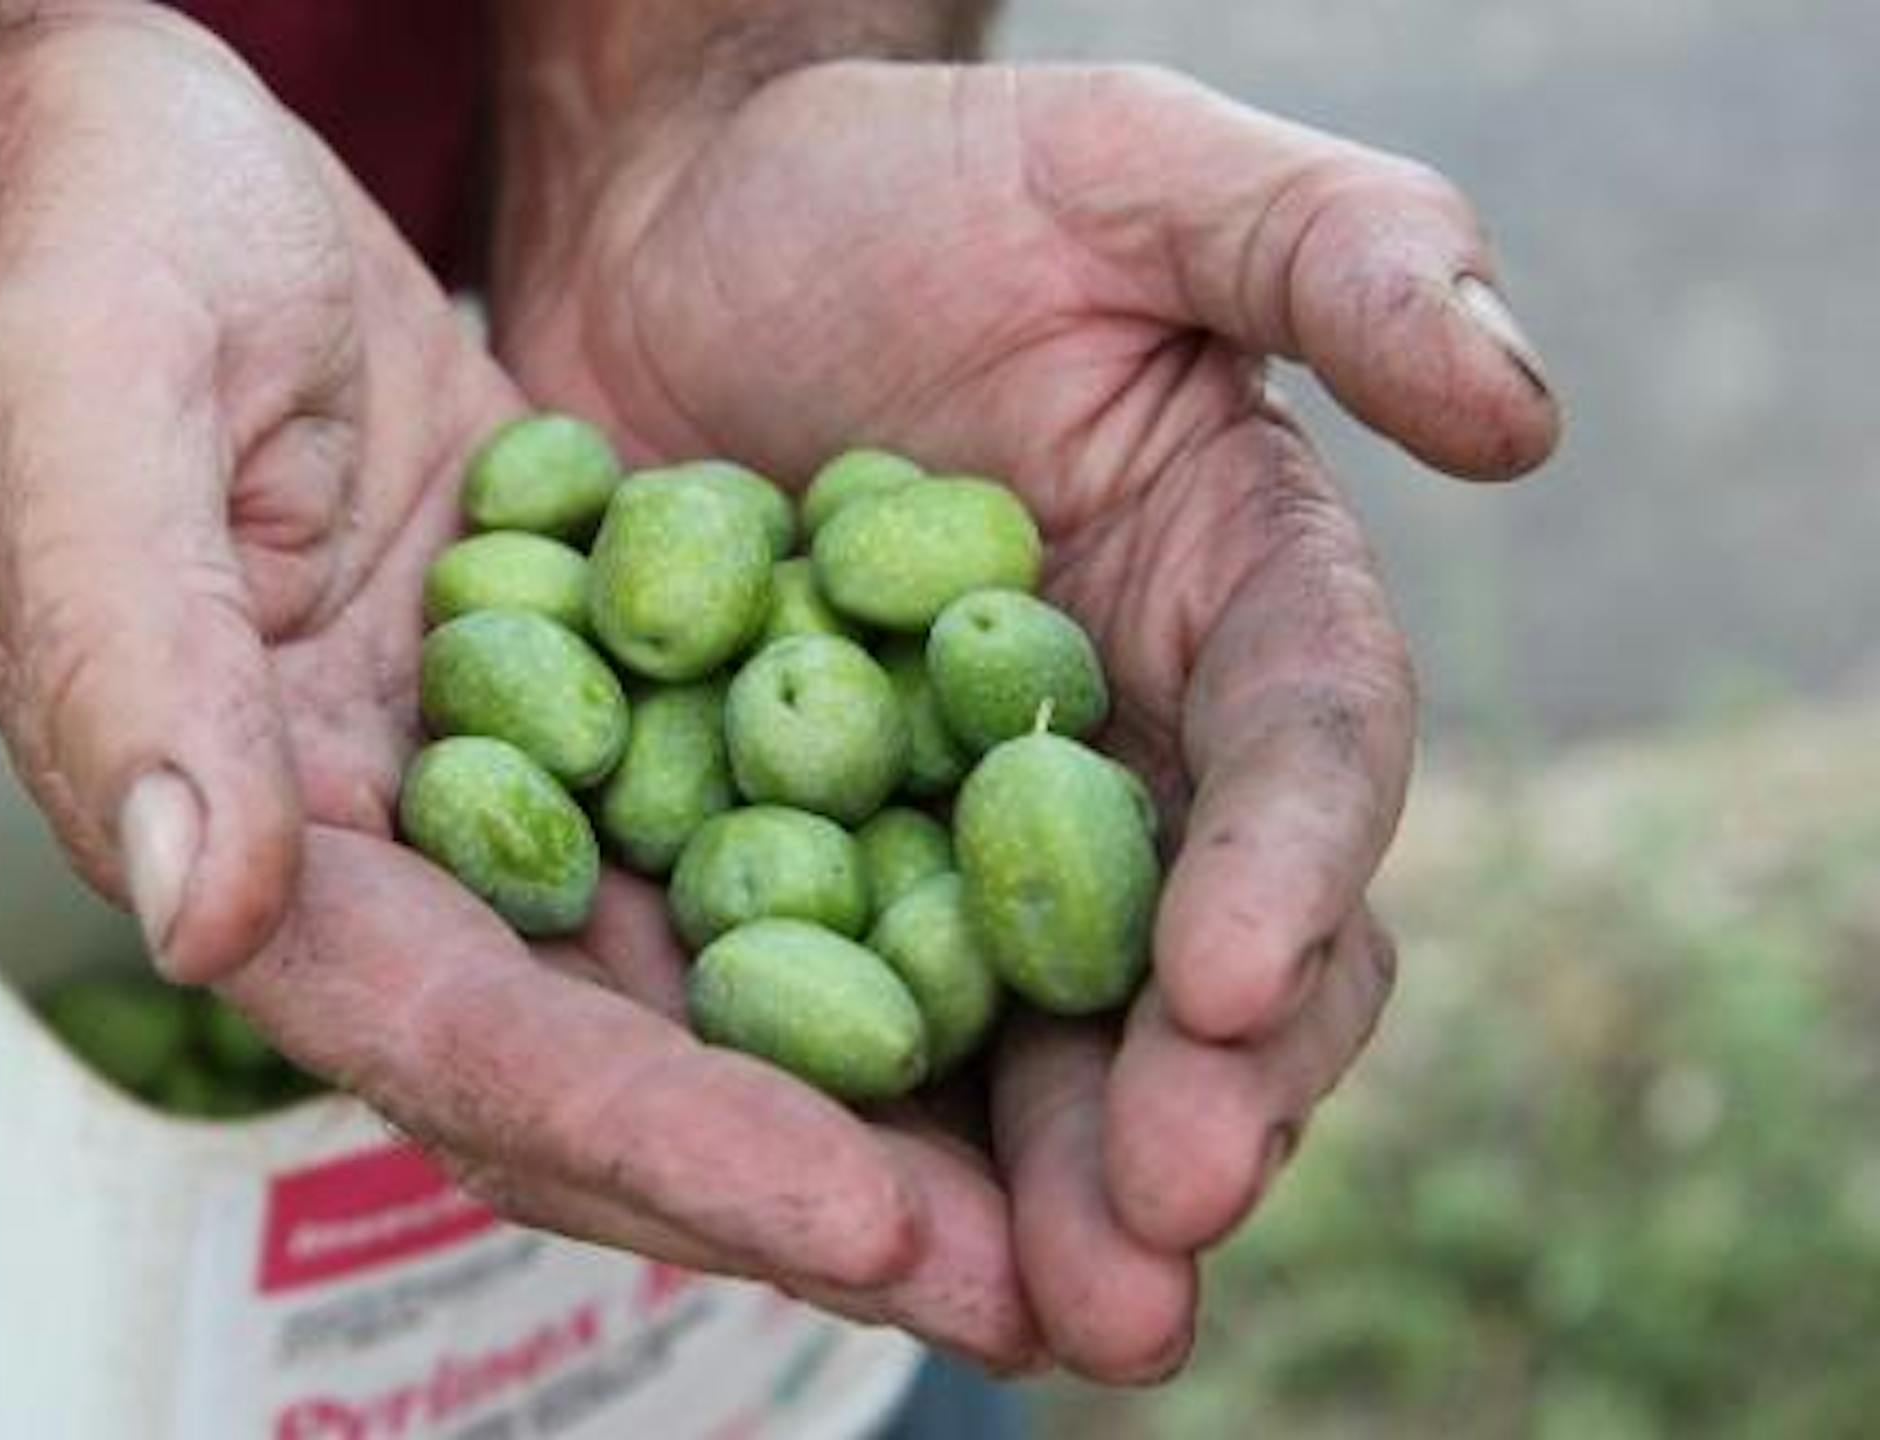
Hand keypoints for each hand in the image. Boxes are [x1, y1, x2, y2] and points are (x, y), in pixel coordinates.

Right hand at [0, 13, 1002, 1356]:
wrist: (119, 143)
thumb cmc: (72, 233)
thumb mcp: (83, 400)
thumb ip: (134, 658)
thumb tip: (200, 912)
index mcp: (241, 826)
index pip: (462, 1036)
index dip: (660, 1137)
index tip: (865, 1218)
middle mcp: (375, 847)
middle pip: (606, 1064)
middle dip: (811, 1183)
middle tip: (1035, 1285)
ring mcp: (490, 774)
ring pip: (696, 976)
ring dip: (877, 1087)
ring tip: (1072, 1180)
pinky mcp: (583, 683)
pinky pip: (735, 822)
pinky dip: (868, 897)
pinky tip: (1023, 943)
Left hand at [493, 61, 1558, 1379]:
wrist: (676, 228)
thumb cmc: (906, 184)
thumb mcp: (1126, 170)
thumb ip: (1334, 255)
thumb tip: (1522, 416)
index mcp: (1226, 609)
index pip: (1294, 757)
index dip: (1284, 873)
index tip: (1236, 989)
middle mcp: (1114, 753)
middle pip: (1175, 964)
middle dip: (1175, 1113)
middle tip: (1141, 1260)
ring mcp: (945, 830)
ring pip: (1014, 1039)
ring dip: (1019, 1187)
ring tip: (1011, 1317)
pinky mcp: (778, 865)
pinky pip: (812, 1011)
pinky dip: (816, 1119)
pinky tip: (802, 1222)